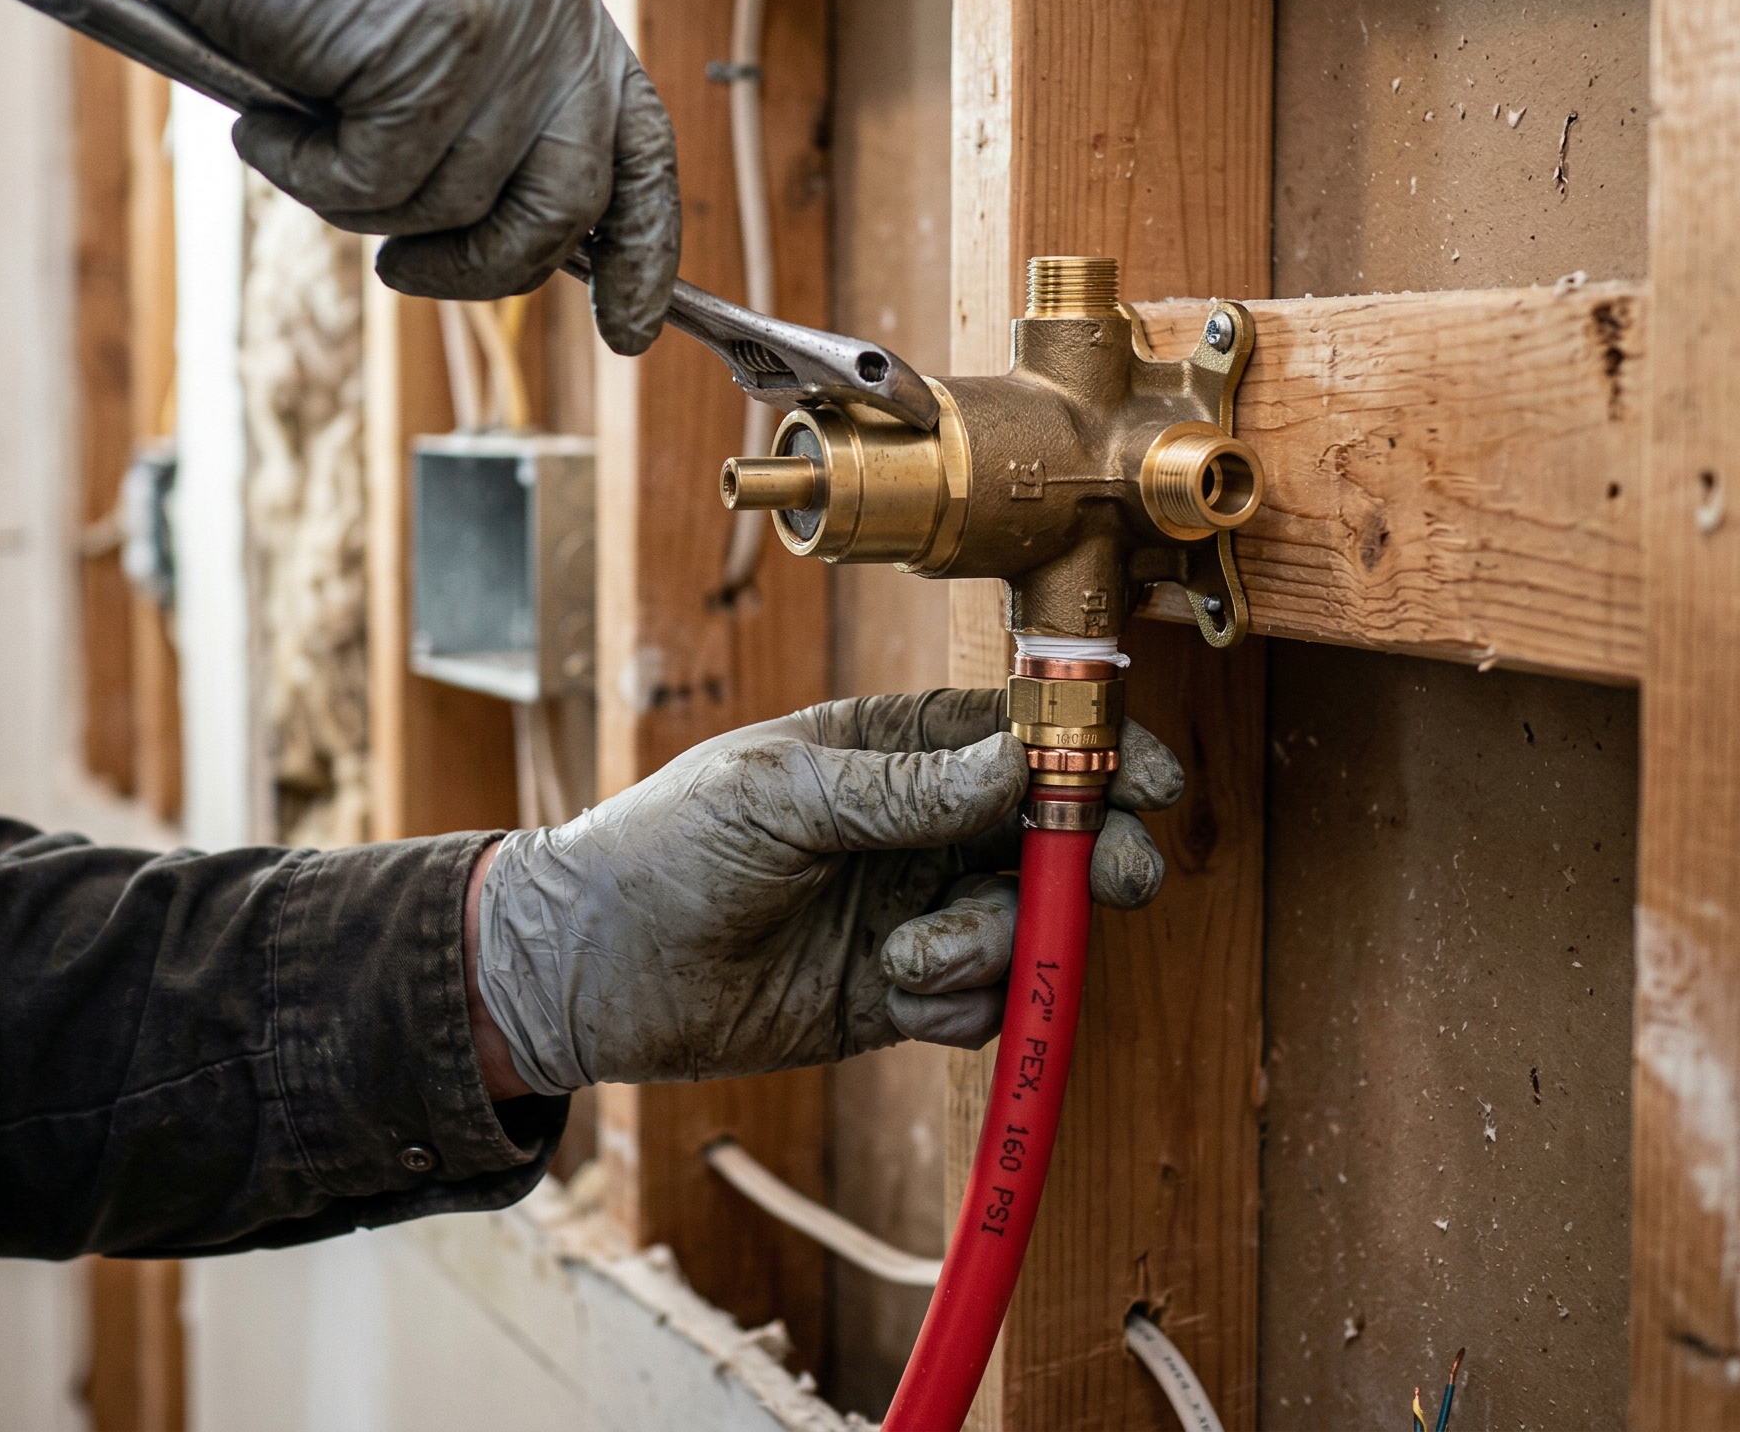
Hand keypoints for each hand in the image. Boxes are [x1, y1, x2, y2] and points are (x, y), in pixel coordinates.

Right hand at [100, 0, 678, 355]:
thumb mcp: (423, 22)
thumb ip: (483, 109)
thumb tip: (502, 237)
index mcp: (563, 3)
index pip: (643, 144)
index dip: (643, 246)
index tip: (629, 328)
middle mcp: (555, 12)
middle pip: (567, 205)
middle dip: (486, 266)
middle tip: (404, 269)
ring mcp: (502, 31)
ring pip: (458, 206)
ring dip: (363, 203)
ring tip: (297, 137)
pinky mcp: (432, 51)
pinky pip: (376, 186)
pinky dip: (305, 173)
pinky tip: (263, 120)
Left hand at [466, 690, 1183, 1096]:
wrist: (594, 969)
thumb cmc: (667, 847)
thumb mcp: (780, 798)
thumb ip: (902, 790)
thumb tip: (1019, 763)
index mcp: (892, 749)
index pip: (1019, 735)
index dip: (1092, 752)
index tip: (1145, 780)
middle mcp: (918, 826)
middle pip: (1048, 832)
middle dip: (1089, 855)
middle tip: (1111, 881)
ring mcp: (914, 910)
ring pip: (1020, 922)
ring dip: (993, 946)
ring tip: (909, 962)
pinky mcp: (901, 992)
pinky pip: (978, 999)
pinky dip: (957, 1004)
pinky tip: (892, 997)